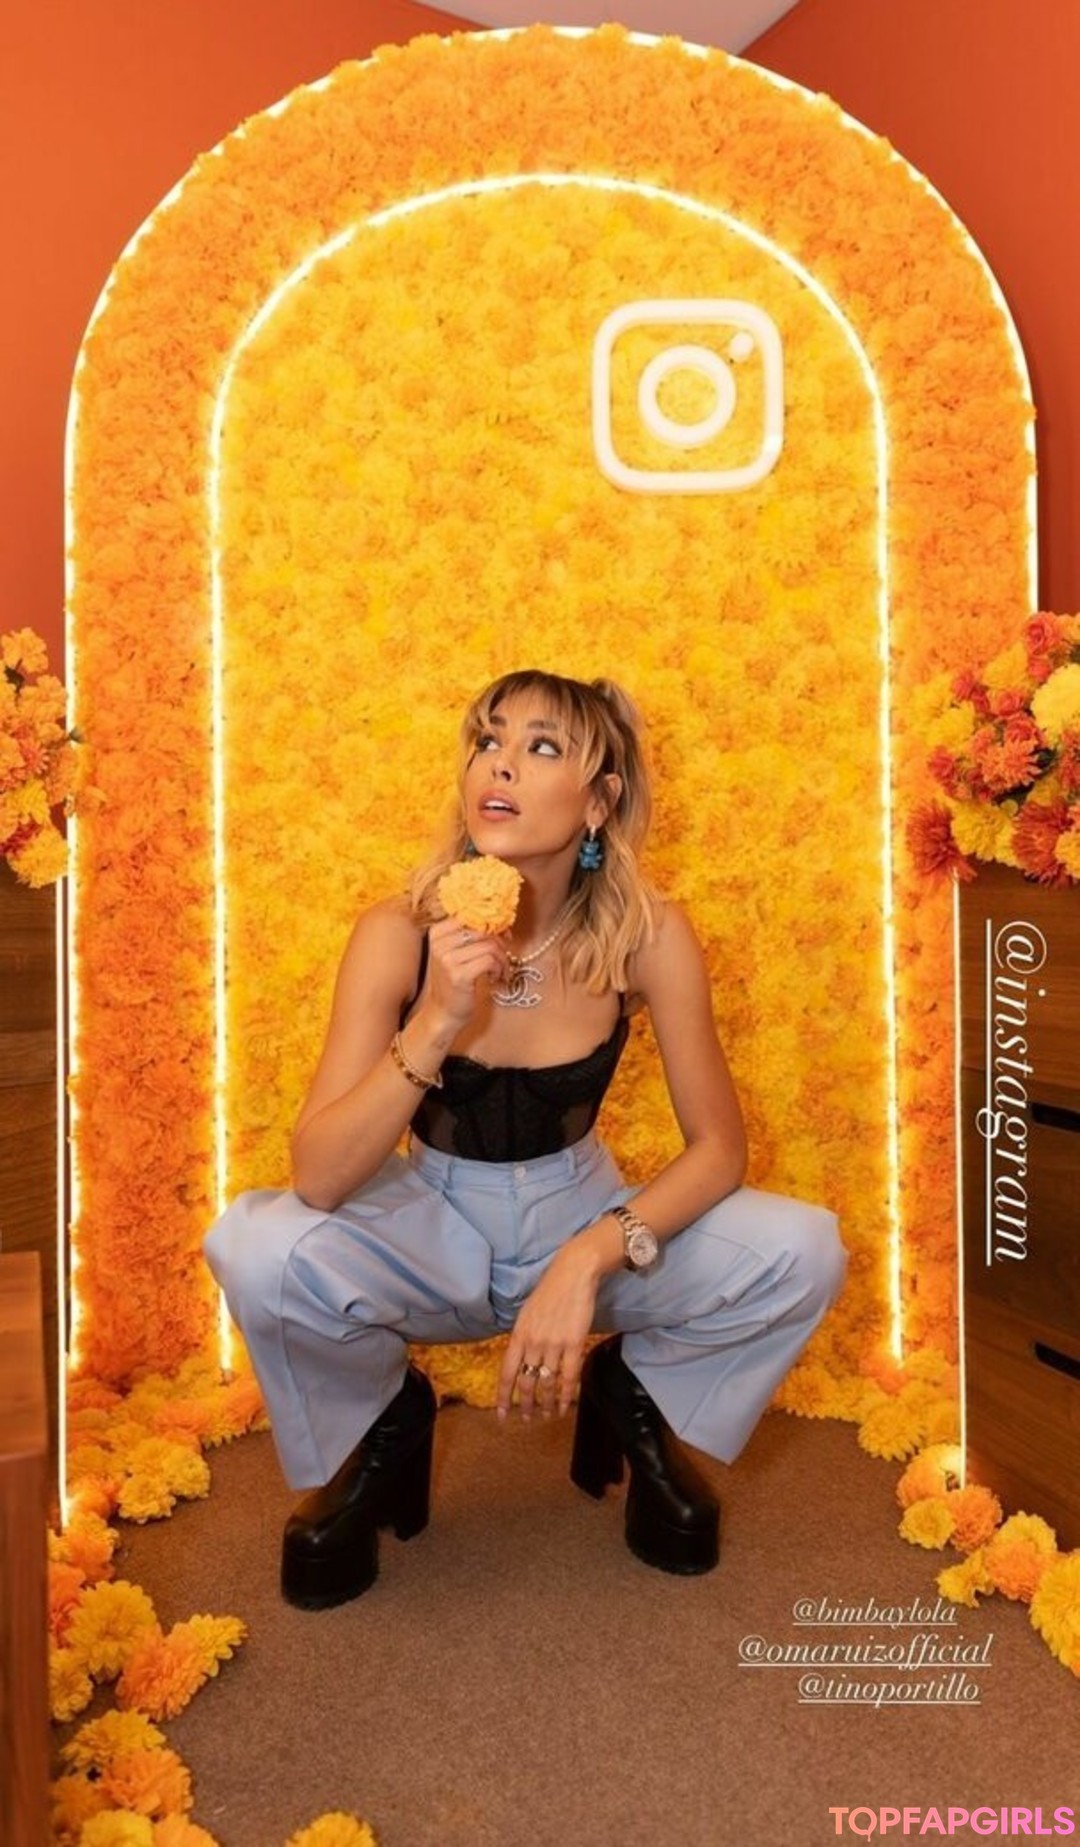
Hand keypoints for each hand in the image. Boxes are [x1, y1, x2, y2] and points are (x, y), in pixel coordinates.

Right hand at [423, 915, 507, 1029]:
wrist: (442, 1012)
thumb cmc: (454, 981)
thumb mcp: (456, 953)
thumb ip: (472, 936)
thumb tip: (503, 923)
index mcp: (437, 932)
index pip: (472, 916)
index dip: (493, 924)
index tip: (504, 936)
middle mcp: (440, 943)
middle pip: (483, 930)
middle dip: (500, 943)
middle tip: (504, 957)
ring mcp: (447, 959)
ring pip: (489, 945)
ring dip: (502, 959)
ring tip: (501, 971)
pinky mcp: (458, 975)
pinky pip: (490, 961)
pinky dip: (499, 969)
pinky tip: (495, 978)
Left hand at [496, 1241, 600, 1422]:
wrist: (573, 1274)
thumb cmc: (549, 1291)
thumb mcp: (526, 1313)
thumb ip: (522, 1337)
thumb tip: (519, 1359)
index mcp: (518, 1334)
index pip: (506, 1372)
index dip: (503, 1396)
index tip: (501, 1415)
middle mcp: (533, 1342)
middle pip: (525, 1382)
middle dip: (525, 1404)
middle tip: (527, 1419)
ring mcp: (553, 1344)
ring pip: (546, 1383)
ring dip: (545, 1404)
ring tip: (545, 1415)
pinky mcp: (574, 1344)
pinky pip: (568, 1377)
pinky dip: (565, 1395)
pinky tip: (563, 1407)